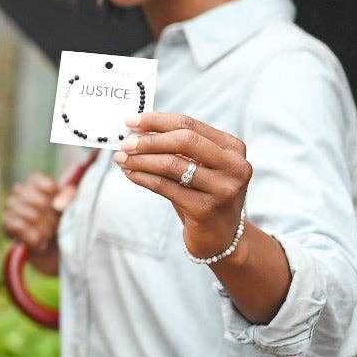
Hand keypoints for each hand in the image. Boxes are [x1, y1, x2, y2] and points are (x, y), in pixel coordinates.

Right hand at [2, 172, 75, 254]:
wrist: (57, 251)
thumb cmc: (66, 223)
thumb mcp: (75, 206)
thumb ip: (69, 198)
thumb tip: (56, 204)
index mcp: (37, 184)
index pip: (36, 179)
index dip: (48, 191)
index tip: (58, 204)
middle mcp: (20, 193)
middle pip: (27, 194)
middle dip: (45, 212)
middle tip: (55, 224)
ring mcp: (10, 209)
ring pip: (20, 210)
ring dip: (39, 225)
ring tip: (49, 234)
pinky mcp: (6, 226)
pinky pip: (15, 225)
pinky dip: (29, 234)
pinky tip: (39, 240)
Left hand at [114, 112, 249, 259]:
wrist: (220, 236)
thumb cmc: (202, 194)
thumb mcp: (199, 166)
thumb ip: (177, 147)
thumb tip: (136, 130)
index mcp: (233, 148)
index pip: (190, 125)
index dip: (157, 121)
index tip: (131, 120)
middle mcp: (235, 166)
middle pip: (184, 140)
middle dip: (149, 140)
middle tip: (125, 143)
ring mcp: (223, 189)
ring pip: (172, 164)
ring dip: (141, 160)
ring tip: (122, 159)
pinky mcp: (206, 209)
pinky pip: (165, 186)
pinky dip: (143, 177)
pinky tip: (130, 174)